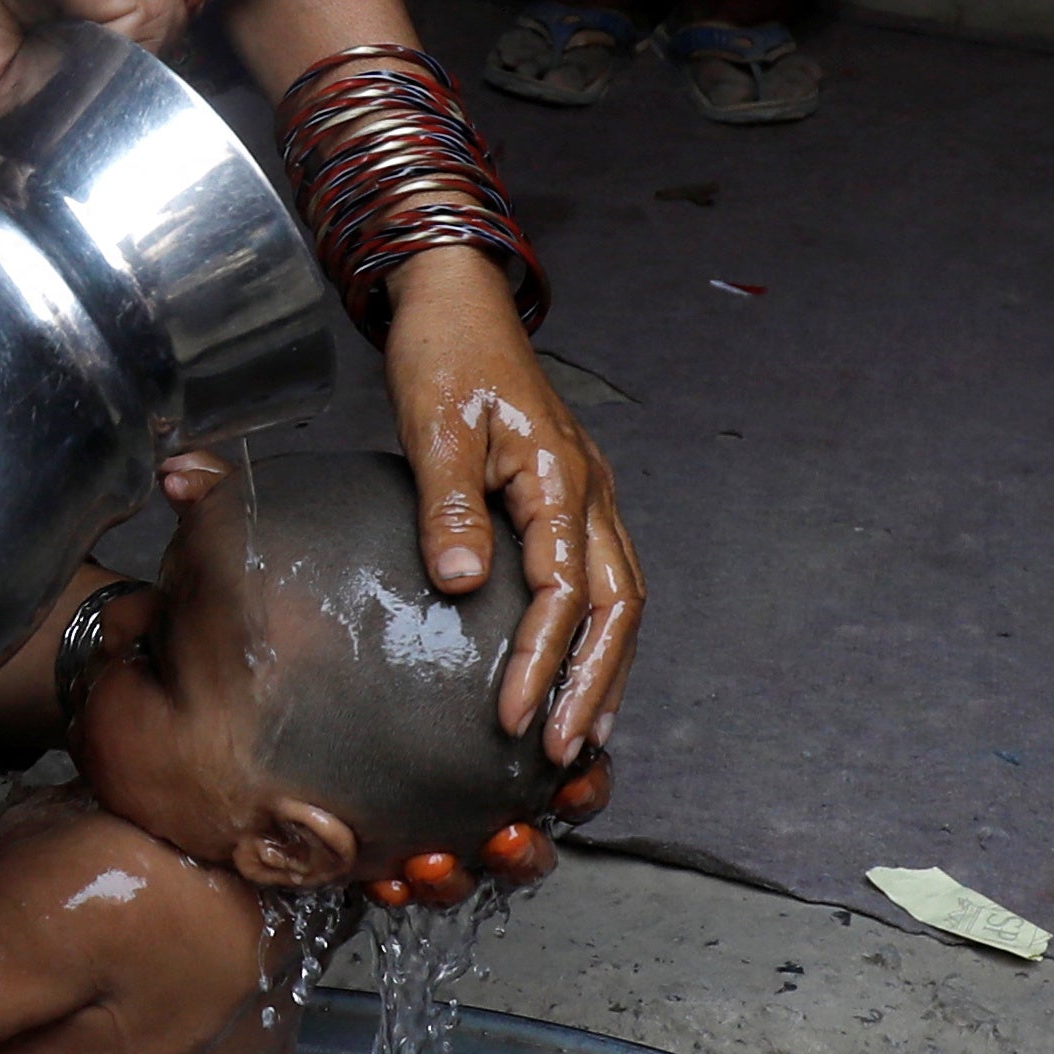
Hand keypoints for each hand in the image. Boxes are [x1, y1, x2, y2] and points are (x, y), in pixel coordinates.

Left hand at [378, 246, 639, 761]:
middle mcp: (588, 491)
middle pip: (616, 607)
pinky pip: (598, 578)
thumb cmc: (445, 353)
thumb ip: (449, 505)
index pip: (564, 591)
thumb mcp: (435, 425)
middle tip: (564, 753)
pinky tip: (574, 671)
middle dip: (593, 685)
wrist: (455, 301)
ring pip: (619, 597)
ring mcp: (585, 494)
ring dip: (605, 668)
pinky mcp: (566, 498)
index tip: (510, 719)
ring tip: (582, 734)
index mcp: (560, 477)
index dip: (540, 661)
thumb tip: (464, 583)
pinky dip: (593, 634)